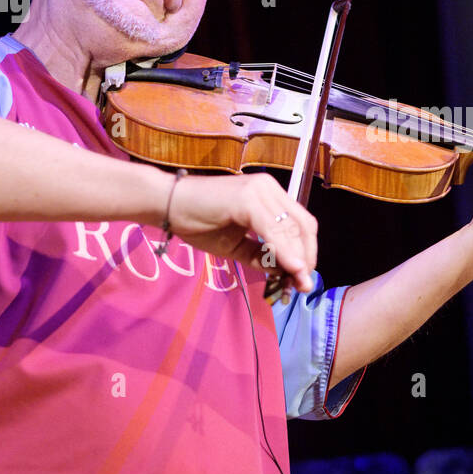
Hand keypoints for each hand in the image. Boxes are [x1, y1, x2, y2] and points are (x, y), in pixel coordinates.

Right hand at [166, 172, 316, 292]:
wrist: (165, 204)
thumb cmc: (197, 222)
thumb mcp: (236, 245)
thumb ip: (262, 256)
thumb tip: (286, 273)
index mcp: (270, 195)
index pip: (300, 223)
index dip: (307, 252)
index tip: (303, 278)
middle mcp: (269, 188)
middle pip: (302, 226)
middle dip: (306, 258)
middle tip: (302, 285)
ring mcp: (259, 191)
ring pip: (291, 228)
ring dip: (298, 259)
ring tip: (297, 283)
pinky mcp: (247, 200)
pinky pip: (273, 229)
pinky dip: (285, 251)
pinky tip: (290, 269)